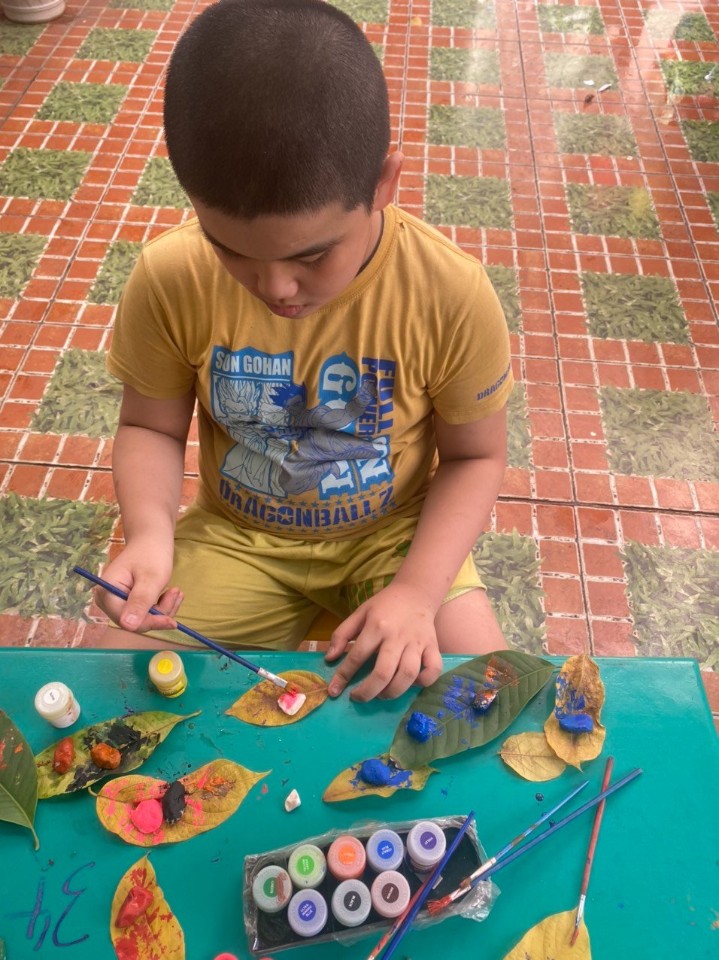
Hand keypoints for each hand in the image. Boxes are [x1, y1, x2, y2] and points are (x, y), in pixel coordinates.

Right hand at [94, 540, 181, 633]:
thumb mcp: (150, 578)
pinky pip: (146, 612)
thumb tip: (128, 626)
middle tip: (176, 593)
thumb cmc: (151, 553)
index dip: (150, 622)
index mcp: (107, 593)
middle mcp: (107, 600)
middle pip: (136, 622)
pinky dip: (161, 605)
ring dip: (163, 608)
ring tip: (176, 591)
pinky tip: (171, 592)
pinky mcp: (127, 601)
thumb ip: (140, 602)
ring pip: (144, 619)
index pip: (127, 621)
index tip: (172, 621)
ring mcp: (117, 601)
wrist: (151, 538)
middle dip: (159, 613)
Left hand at [325, 583, 443, 700]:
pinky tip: (411, 684)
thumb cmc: (384, 605)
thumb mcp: (359, 613)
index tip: (334, 690)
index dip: (343, 676)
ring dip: (392, 692)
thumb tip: (329, 659)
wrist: (416, 592)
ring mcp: (417, 643)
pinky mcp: (433, 646)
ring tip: (381, 694)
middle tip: (358, 697)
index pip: (357, 656)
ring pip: (408, 675)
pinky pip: (433, 670)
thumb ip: (342, 634)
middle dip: (368, 691)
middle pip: (384, 672)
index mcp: (376, 626)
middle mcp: (397, 636)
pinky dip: (423, 682)